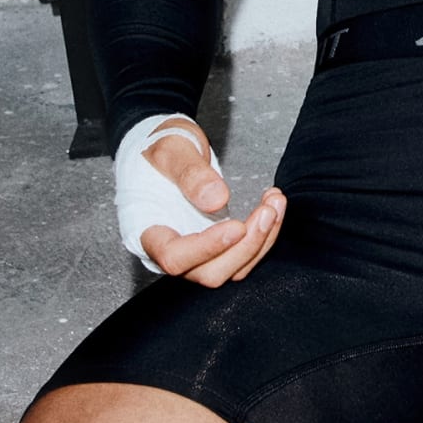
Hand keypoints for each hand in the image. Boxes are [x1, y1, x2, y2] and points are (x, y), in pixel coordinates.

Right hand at [116, 114, 286, 284]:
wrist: (167, 152)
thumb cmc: (159, 150)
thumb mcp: (171, 150)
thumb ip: (190, 173)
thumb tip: (218, 200)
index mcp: (147, 231)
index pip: (174, 257)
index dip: (206, 249)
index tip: (237, 226)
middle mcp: (172, 251)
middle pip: (210, 272)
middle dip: (246, 246)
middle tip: (268, 209)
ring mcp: (196, 253)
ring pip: (233, 268)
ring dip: (262, 240)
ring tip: (275, 200)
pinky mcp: (217, 246)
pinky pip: (243, 254)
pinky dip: (264, 234)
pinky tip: (273, 205)